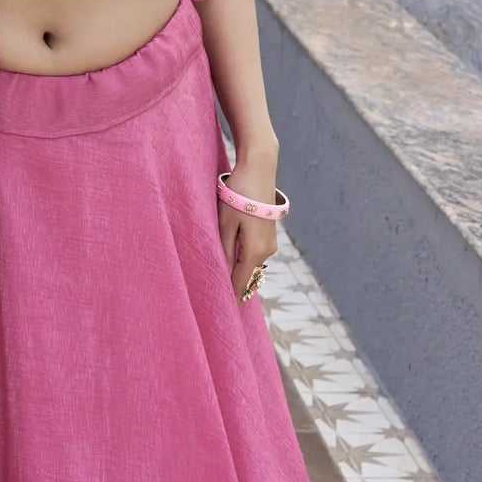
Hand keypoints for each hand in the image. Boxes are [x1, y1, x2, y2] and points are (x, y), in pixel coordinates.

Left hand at [218, 149, 280, 303]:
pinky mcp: (268, 234)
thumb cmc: (238, 194)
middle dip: (231, 285)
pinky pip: (252, 253)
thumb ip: (223, 249)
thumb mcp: (224, 222)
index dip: (229, 297)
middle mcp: (266, 252)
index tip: (220, 312)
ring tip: (217, 277)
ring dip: (235, 270)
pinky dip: (241, 258)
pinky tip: (228, 255)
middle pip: (246, 276)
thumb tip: (221, 273)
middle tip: (212, 297)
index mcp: (255, 252)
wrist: (259, 169)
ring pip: (249, 264)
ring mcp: (269, 243)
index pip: (240, 283)